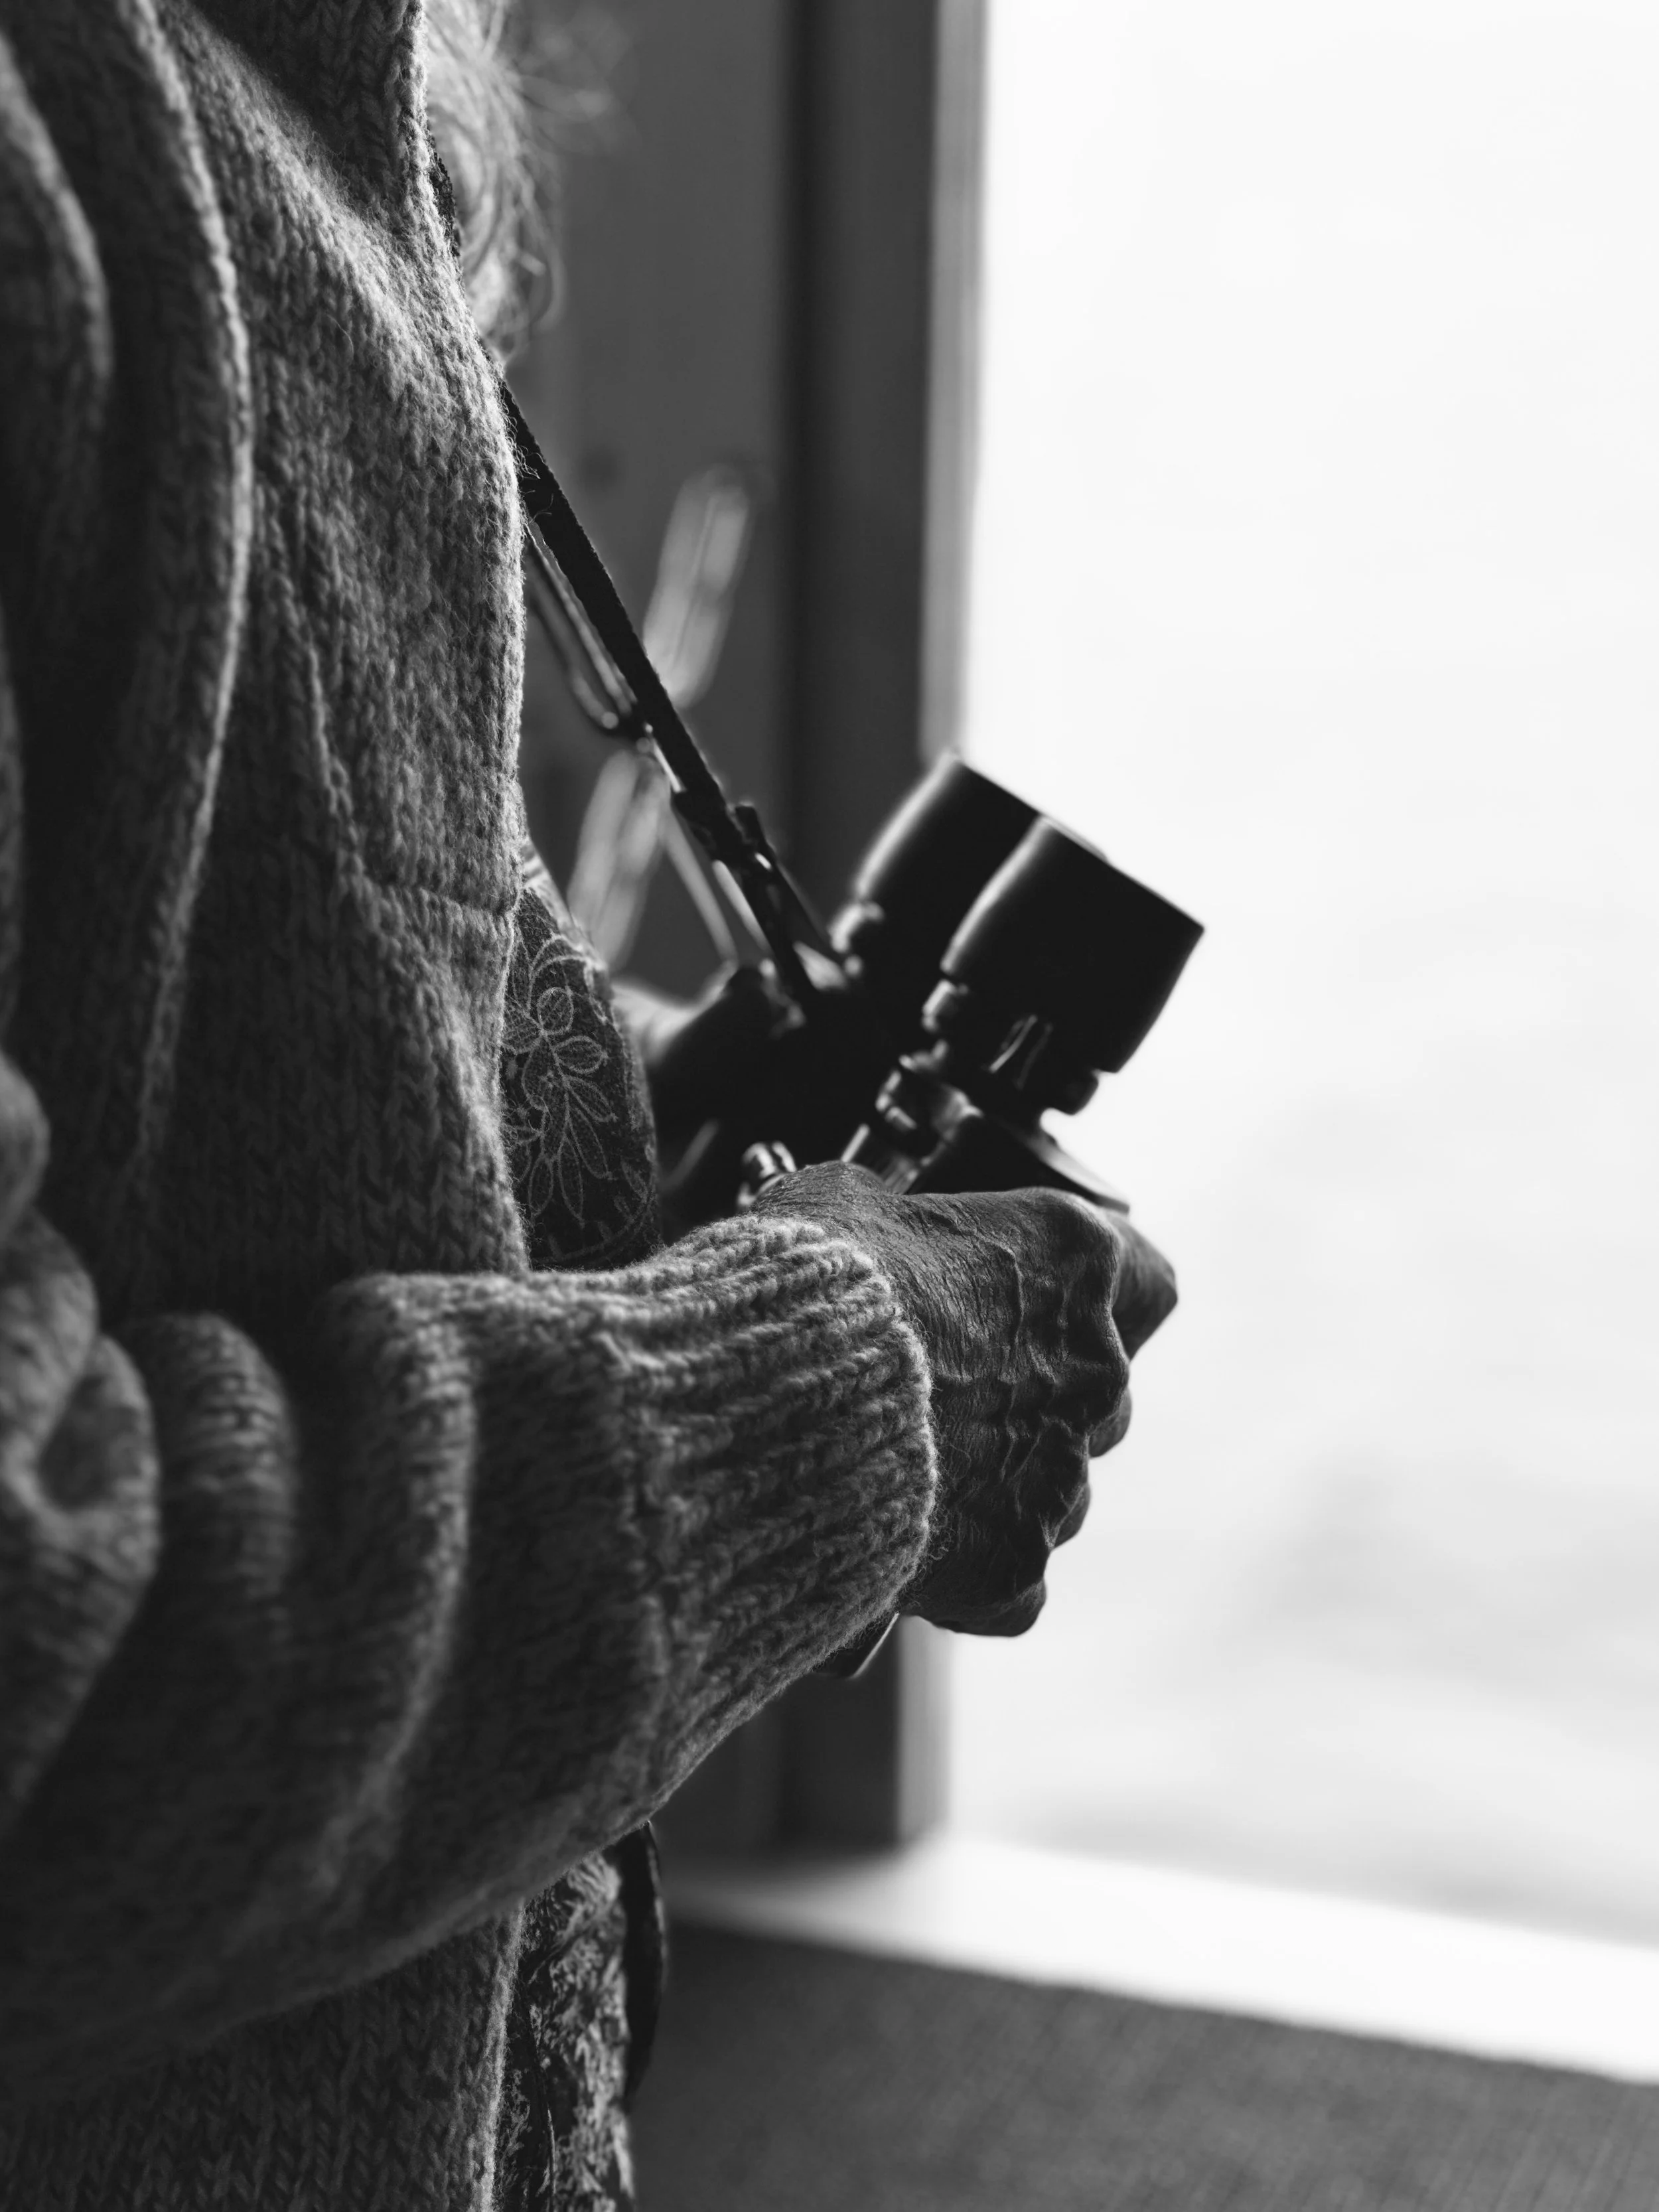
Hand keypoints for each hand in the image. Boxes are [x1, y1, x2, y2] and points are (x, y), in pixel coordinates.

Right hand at [751, 1161, 1176, 1635]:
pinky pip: (1009, 1573)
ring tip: (904, 1466)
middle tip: (944, 1389)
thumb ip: (890, 1212)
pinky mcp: (1016, 1566)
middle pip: (1096, 1386)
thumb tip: (872, 1219)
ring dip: (998, 1476)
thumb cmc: (818, 1293)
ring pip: (1055, 1483)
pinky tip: (896, 1538)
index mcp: (1071, 1259)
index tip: (1052, 1300)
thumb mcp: (844, 1200)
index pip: (1144, 1276)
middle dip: (1031, 1392)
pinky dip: (963, 1566)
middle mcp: (1093, 1369)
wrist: (777, 1414)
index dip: (1096, 1292)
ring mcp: (1064, 1475)